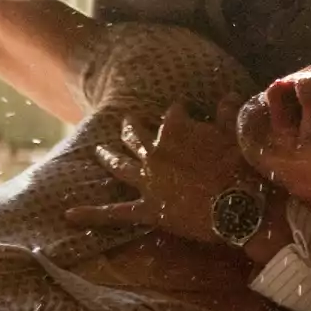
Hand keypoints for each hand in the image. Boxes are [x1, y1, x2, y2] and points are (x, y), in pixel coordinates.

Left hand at [66, 97, 251, 244]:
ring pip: (120, 165)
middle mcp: (154, 151)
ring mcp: (147, 181)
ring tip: (98, 150)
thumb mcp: (236, 134)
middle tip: (127, 121)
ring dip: (108, 156)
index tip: (183, 112)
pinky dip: (92, 214)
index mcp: (175, 129)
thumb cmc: (242, 167)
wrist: (240, 205)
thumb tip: (228, 95)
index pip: (172, 114)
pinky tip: (69, 215)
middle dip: (132, 126)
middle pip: (136, 135)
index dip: (178, 114)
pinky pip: (115, 213)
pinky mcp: (148, 209)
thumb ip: (227, 113)